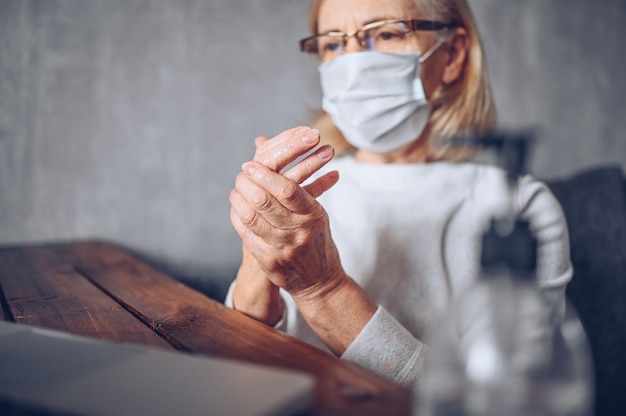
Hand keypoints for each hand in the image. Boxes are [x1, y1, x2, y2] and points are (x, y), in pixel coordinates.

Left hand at [230, 127, 341, 297]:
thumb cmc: (318, 240)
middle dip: (247, 182)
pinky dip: (238, 216)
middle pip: (265, 201)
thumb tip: (275, 151)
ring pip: (252, 217)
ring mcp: (282, 248)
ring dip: (239, 198)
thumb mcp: (317, 211)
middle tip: (241, 173)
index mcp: (313, 215)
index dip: (265, 175)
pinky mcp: (269, 262)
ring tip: (237, 189)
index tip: (251, 164)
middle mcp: (298, 231)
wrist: (321, 282)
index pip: (288, 189)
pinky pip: (246, 234)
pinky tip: (237, 207)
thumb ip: (298, 186)